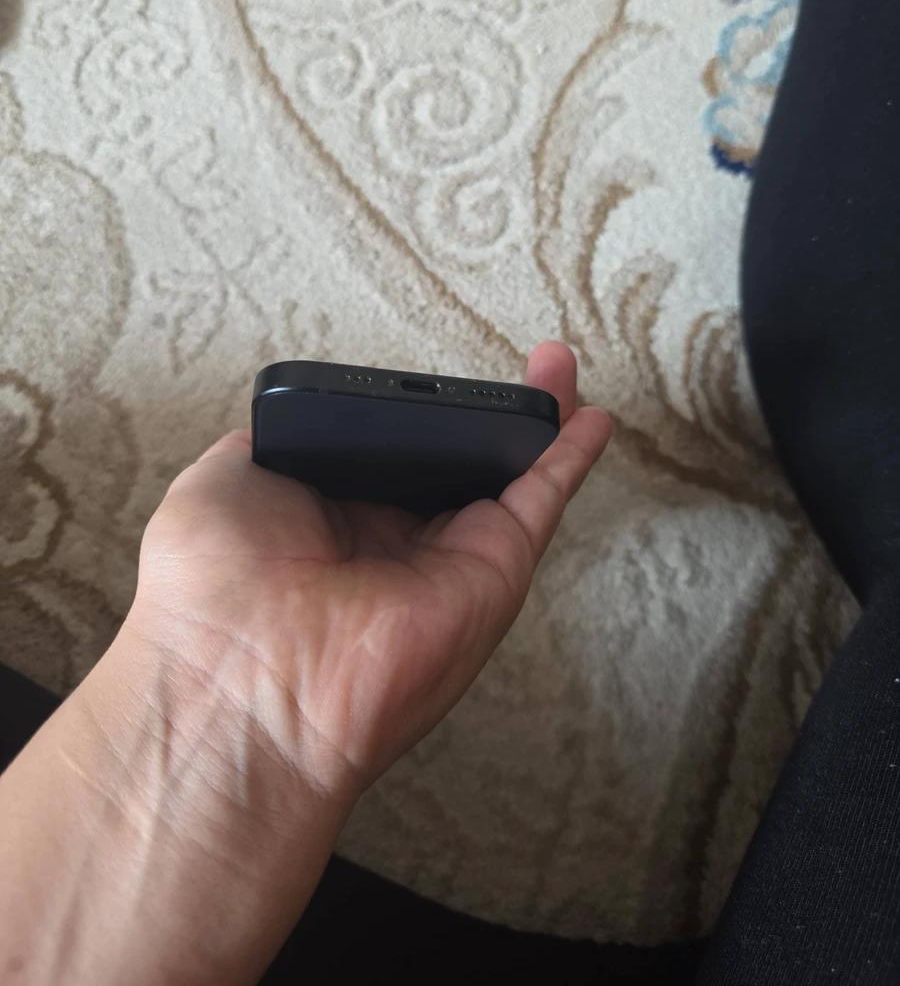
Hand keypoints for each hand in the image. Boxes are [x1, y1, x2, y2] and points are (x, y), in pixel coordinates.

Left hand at [128, 342, 611, 806]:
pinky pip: (539, 503)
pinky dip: (568, 459)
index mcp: (327, 521)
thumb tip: (296, 422)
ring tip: (558, 364)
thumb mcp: (222, 484)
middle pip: (454, 465)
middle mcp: (391, 543)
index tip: (427, 387)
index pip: (387, 457)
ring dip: (535, 419)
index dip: (414, 418)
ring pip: (505, 477)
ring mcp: (445, 561)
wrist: (245, 678)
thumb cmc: (210, 591)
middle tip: (517, 368)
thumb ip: (267, 445)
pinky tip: (588, 420)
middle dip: (486, 417)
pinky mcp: (491, 572)